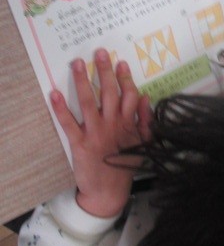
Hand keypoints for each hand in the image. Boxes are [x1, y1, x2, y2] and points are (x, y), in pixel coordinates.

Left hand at [50, 49, 151, 217]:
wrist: (109, 192)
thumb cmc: (125, 165)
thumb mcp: (144, 143)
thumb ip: (146, 120)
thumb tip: (146, 97)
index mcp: (128, 123)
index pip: (129, 95)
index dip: (125, 78)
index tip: (121, 63)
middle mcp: (112, 124)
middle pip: (108, 93)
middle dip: (104, 71)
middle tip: (99, 53)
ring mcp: (95, 133)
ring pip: (89, 102)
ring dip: (83, 82)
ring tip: (78, 64)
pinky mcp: (79, 143)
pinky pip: (68, 123)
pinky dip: (61, 109)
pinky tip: (54, 93)